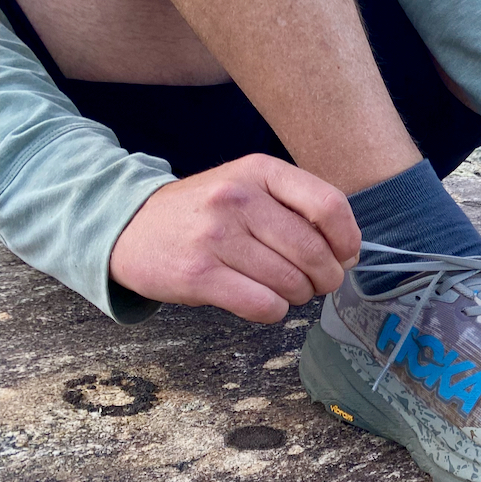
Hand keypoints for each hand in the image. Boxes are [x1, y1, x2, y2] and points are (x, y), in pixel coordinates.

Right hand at [109, 154, 360, 322]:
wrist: (129, 226)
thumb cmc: (204, 212)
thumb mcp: (249, 187)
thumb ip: (298, 208)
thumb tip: (349, 253)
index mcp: (260, 171)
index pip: (329, 205)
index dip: (348, 238)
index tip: (346, 255)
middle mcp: (238, 198)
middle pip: (313, 251)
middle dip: (326, 277)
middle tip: (318, 283)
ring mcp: (216, 236)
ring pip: (291, 282)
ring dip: (298, 295)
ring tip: (285, 290)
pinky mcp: (198, 275)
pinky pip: (263, 305)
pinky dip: (273, 310)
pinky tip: (263, 301)